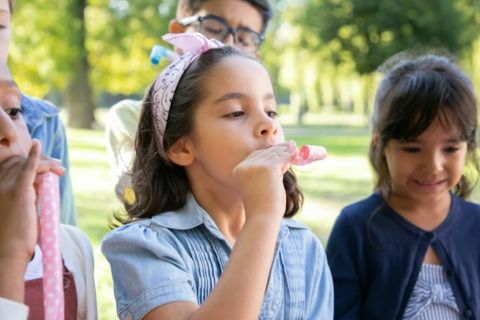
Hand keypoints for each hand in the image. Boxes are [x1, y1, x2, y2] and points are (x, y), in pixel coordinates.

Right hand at [0, 140, 64, 264]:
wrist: (8, 251)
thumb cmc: (14, 236)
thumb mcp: (19, 209)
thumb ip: (27, 194)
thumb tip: (41, 183)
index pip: (10, 166)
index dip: (28, 161)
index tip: (45, 165)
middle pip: (19, 162)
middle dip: (40, 160)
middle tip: (58, 167)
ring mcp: (5, 187)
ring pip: (27, 164)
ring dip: (46, 163)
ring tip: (60, 169)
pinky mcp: (18, 191)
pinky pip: (27, 168)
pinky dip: (34, 156)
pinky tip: (37, 145)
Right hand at [233, 141, 294, 223]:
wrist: (262, 218)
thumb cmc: (261, 207)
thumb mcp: (258, 186)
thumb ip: (265, 173)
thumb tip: (281, 160)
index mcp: (238, 170)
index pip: (255, 155)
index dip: (268, 152)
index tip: (278, 149)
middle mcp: (245, 165)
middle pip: (264, 152)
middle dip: (277, 149)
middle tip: (289, 145)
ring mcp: (256, 165)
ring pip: (274, 154)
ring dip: (285, 151)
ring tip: (294, 147)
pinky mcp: (268, 167)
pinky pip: (281, 158)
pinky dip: (289, 155)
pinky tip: (295, 152)